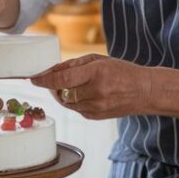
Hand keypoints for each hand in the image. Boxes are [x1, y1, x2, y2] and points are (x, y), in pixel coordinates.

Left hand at [29, 54, 154, 119]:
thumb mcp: (99, 60)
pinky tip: (83, 94)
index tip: (33, 78)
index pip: (62, 79)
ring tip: (72, 85)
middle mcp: (96, 93)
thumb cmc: (122, 72)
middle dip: (54, 86)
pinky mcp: (95, 117)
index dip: (44, 79)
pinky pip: (75, 109)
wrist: (145, 91)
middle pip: (61, 92)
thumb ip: (74, 65)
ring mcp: (96, 108)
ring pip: (66, 102)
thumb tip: (51, 70)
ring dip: (63, 94)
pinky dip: (73, 102)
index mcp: (96, 74)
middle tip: (53, 78)